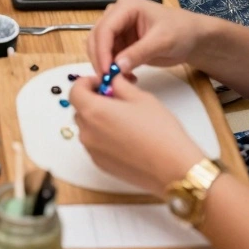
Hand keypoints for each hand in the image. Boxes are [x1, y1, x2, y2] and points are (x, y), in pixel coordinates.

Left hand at [71, 73, 204, 195]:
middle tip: (115, 98)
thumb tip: (112, 79)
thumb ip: (119, 84)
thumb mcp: (140, 97)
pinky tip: (126, 136)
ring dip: (98, 118)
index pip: (75, 91)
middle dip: (93, 100)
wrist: (174, 168)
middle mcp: (88, 133)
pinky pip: (95, 144)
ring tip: (122, 117)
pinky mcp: (102, 165)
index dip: (87, 83)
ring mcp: (93, 152)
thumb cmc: (160, 132)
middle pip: (80, 109)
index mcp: (93, 112)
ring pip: (87, 127)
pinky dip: (103, 136)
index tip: (102, 82)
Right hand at [88, 0, 205, 75]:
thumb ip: (139, 52)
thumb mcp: (162, 41)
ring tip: (120, 80)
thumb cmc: (181, 31)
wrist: (192, 37)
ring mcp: (118, 29)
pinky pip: (109, 56)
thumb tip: (117, 66)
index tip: (106, 71)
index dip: (102, 49)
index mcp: (126, 6)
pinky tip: (126, 78)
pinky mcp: (121, 42)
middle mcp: (117, 15)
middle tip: (108, 80)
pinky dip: (113, 69)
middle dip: (100, 59)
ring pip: (99, 48)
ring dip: (105, 65)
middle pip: (97, 37)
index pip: (106, 28)